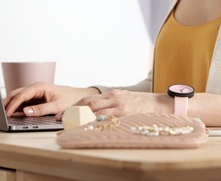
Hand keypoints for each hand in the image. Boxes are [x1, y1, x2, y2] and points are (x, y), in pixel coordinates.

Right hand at [3, 82, 99, 116]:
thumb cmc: (69, 99)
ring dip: (10, 105)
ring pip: (18, 98)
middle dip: (7, 103)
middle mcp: (35, 88)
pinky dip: (16, 107)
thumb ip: (41, 109)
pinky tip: (12, 114)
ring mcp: (35, 93)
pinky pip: (23, 102)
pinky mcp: (35, 98)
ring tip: (3, 115)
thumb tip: (26, 111)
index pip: (21, 95)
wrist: (78, 97)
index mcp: (39, 87)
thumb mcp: (56, 106)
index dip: (12, 105)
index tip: (7, 113)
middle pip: (16, 94)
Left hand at [55, 89, 172, 119]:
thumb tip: (97, 113)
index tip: (62, 112)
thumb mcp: (126, 99)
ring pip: (93, 109)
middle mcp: (113, 97)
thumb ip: (113, 104)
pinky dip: (94, 121)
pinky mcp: (124, 112)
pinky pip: (106, 118)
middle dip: (71, 110)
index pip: (88, 99)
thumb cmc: (144, 104)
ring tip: (67, 123)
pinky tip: (85, 126)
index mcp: (112, 94)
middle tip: (59, 118)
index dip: (74, 105)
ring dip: (78, 116)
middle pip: (87, 103)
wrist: (161, 103)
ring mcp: (118, 105)